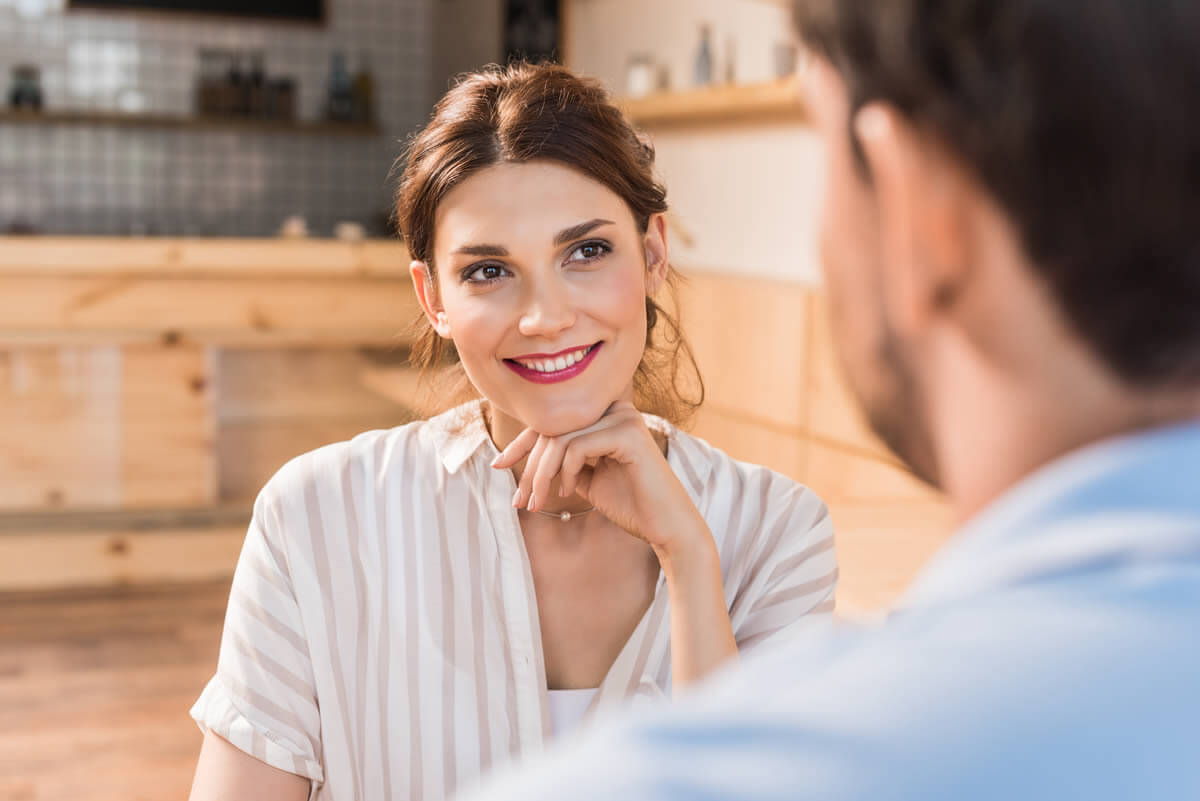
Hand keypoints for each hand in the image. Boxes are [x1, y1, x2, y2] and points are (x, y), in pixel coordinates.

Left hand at [491, 401, 704, 553]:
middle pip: (552, 428)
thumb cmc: (630, 505)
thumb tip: (523, 456)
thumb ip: (563, 462)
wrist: (665, 527)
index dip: (521, 443)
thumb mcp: (586, 479)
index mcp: (606, 415)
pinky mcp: (628, 434)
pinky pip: (577, 447)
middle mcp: (616, 409)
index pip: (553, 421)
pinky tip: (567, 493)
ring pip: (560, 438)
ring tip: (538, 502)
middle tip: (520, 500)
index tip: (497, 465)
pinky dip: (564, 472)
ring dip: (541, 474)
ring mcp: (623, 418)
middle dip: (529, 466)